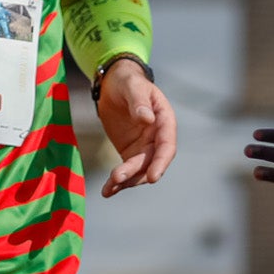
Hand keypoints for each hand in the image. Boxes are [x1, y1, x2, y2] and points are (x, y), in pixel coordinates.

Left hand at [96, 59, 176, 195]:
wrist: (113, 84)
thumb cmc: (127, 82)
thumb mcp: (132, 87)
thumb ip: (139, 102)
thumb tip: (147, 119)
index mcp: (165, 121)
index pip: (167, 145)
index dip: (161, 162)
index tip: (152, 177)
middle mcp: (157, 138)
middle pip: (151, 162)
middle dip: (136, 173)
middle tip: (118, 179)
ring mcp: (144, 147)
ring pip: (139, 170)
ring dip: (126, 181)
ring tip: (108, 189)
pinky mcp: (130, 153)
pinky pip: (126, 170)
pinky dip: (117, 182)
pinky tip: (107, 191)